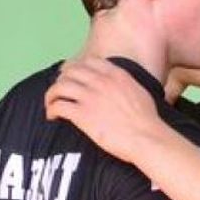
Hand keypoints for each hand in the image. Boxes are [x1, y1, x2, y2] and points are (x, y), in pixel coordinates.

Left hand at [45, 56, 161, 171]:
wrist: (147, 137)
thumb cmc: (148, 120)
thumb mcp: (140, 91)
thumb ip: (125, 84)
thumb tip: (121, 86)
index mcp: (115, 74)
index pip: (88, 62)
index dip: (77, 69)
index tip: (73, 77)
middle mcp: (100, 81)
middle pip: (70, 72)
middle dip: (61, 80)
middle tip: (59, 92)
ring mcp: (90, 97)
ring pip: (59, 87)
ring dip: (52, 95)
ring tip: (50, 104)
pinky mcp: (82, 115)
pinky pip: (59, 106)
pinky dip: (51, 110)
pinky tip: (52, 116)